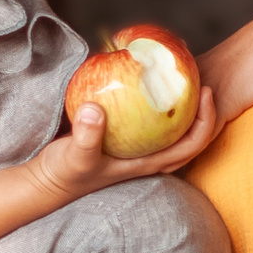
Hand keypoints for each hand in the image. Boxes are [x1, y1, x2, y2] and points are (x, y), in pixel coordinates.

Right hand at [25, 86, 221, 202]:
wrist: (45, 180)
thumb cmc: (64, 174)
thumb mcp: (75, 156)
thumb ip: (86, 136)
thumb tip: (95, 109)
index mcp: (149, 163)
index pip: (191, 145)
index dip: (206, 120)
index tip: (206, 91)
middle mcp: (148, 154)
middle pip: (189, 133)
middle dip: (201, 107)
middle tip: (199, 75)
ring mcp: (136, 146)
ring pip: (168, 124)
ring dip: (179, 102)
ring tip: (178, 71)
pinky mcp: (122, 135)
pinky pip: (145, 113)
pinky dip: (151, 97)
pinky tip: (146, 74)